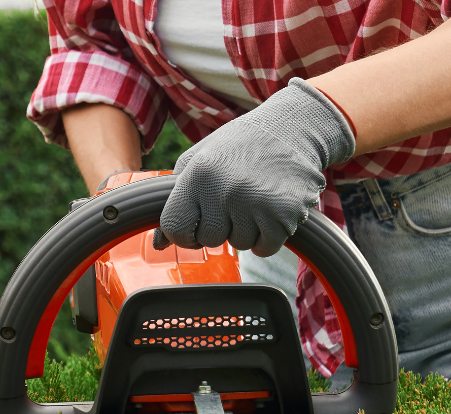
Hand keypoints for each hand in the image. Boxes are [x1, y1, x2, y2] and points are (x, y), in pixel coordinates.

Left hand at [154, 78, 354, 257]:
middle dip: (220, 226)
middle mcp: (226, 190)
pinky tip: (270, 210)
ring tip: (255, 198)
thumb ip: (175, 198)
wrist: (292, 129)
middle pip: (209, 239)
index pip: (174, 227)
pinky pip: (265, 248)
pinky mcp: (285, 215)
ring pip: (240, 244)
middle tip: (234, 200)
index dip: (183, 232)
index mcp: (199, 174)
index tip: (195, 223)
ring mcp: (257, 204)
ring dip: (247, 229)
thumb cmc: (240, 146)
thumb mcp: (199, 159)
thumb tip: (158, 244)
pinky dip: (268, 237)